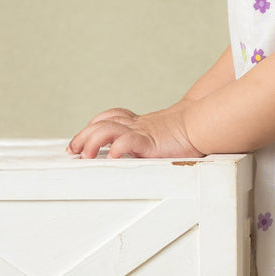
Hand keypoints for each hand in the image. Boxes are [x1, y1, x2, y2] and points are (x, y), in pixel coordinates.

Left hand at [67, 103, 202, 160]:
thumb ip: (145, 142)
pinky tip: (110, 157)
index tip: (78, 143)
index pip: (107, 118)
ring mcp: (141, 131)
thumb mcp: (159, 136)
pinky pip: (127, 142)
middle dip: (83, 136)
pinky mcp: (149, 141)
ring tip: (85, 155)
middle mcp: (135, 125)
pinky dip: (116, 149)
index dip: (90, 127)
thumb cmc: (184, 134)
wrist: (200, 126)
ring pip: (108, 128)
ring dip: (92, 141)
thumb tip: (133, 154)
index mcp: (137, 123)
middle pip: (101, 123)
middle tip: (73, 150)